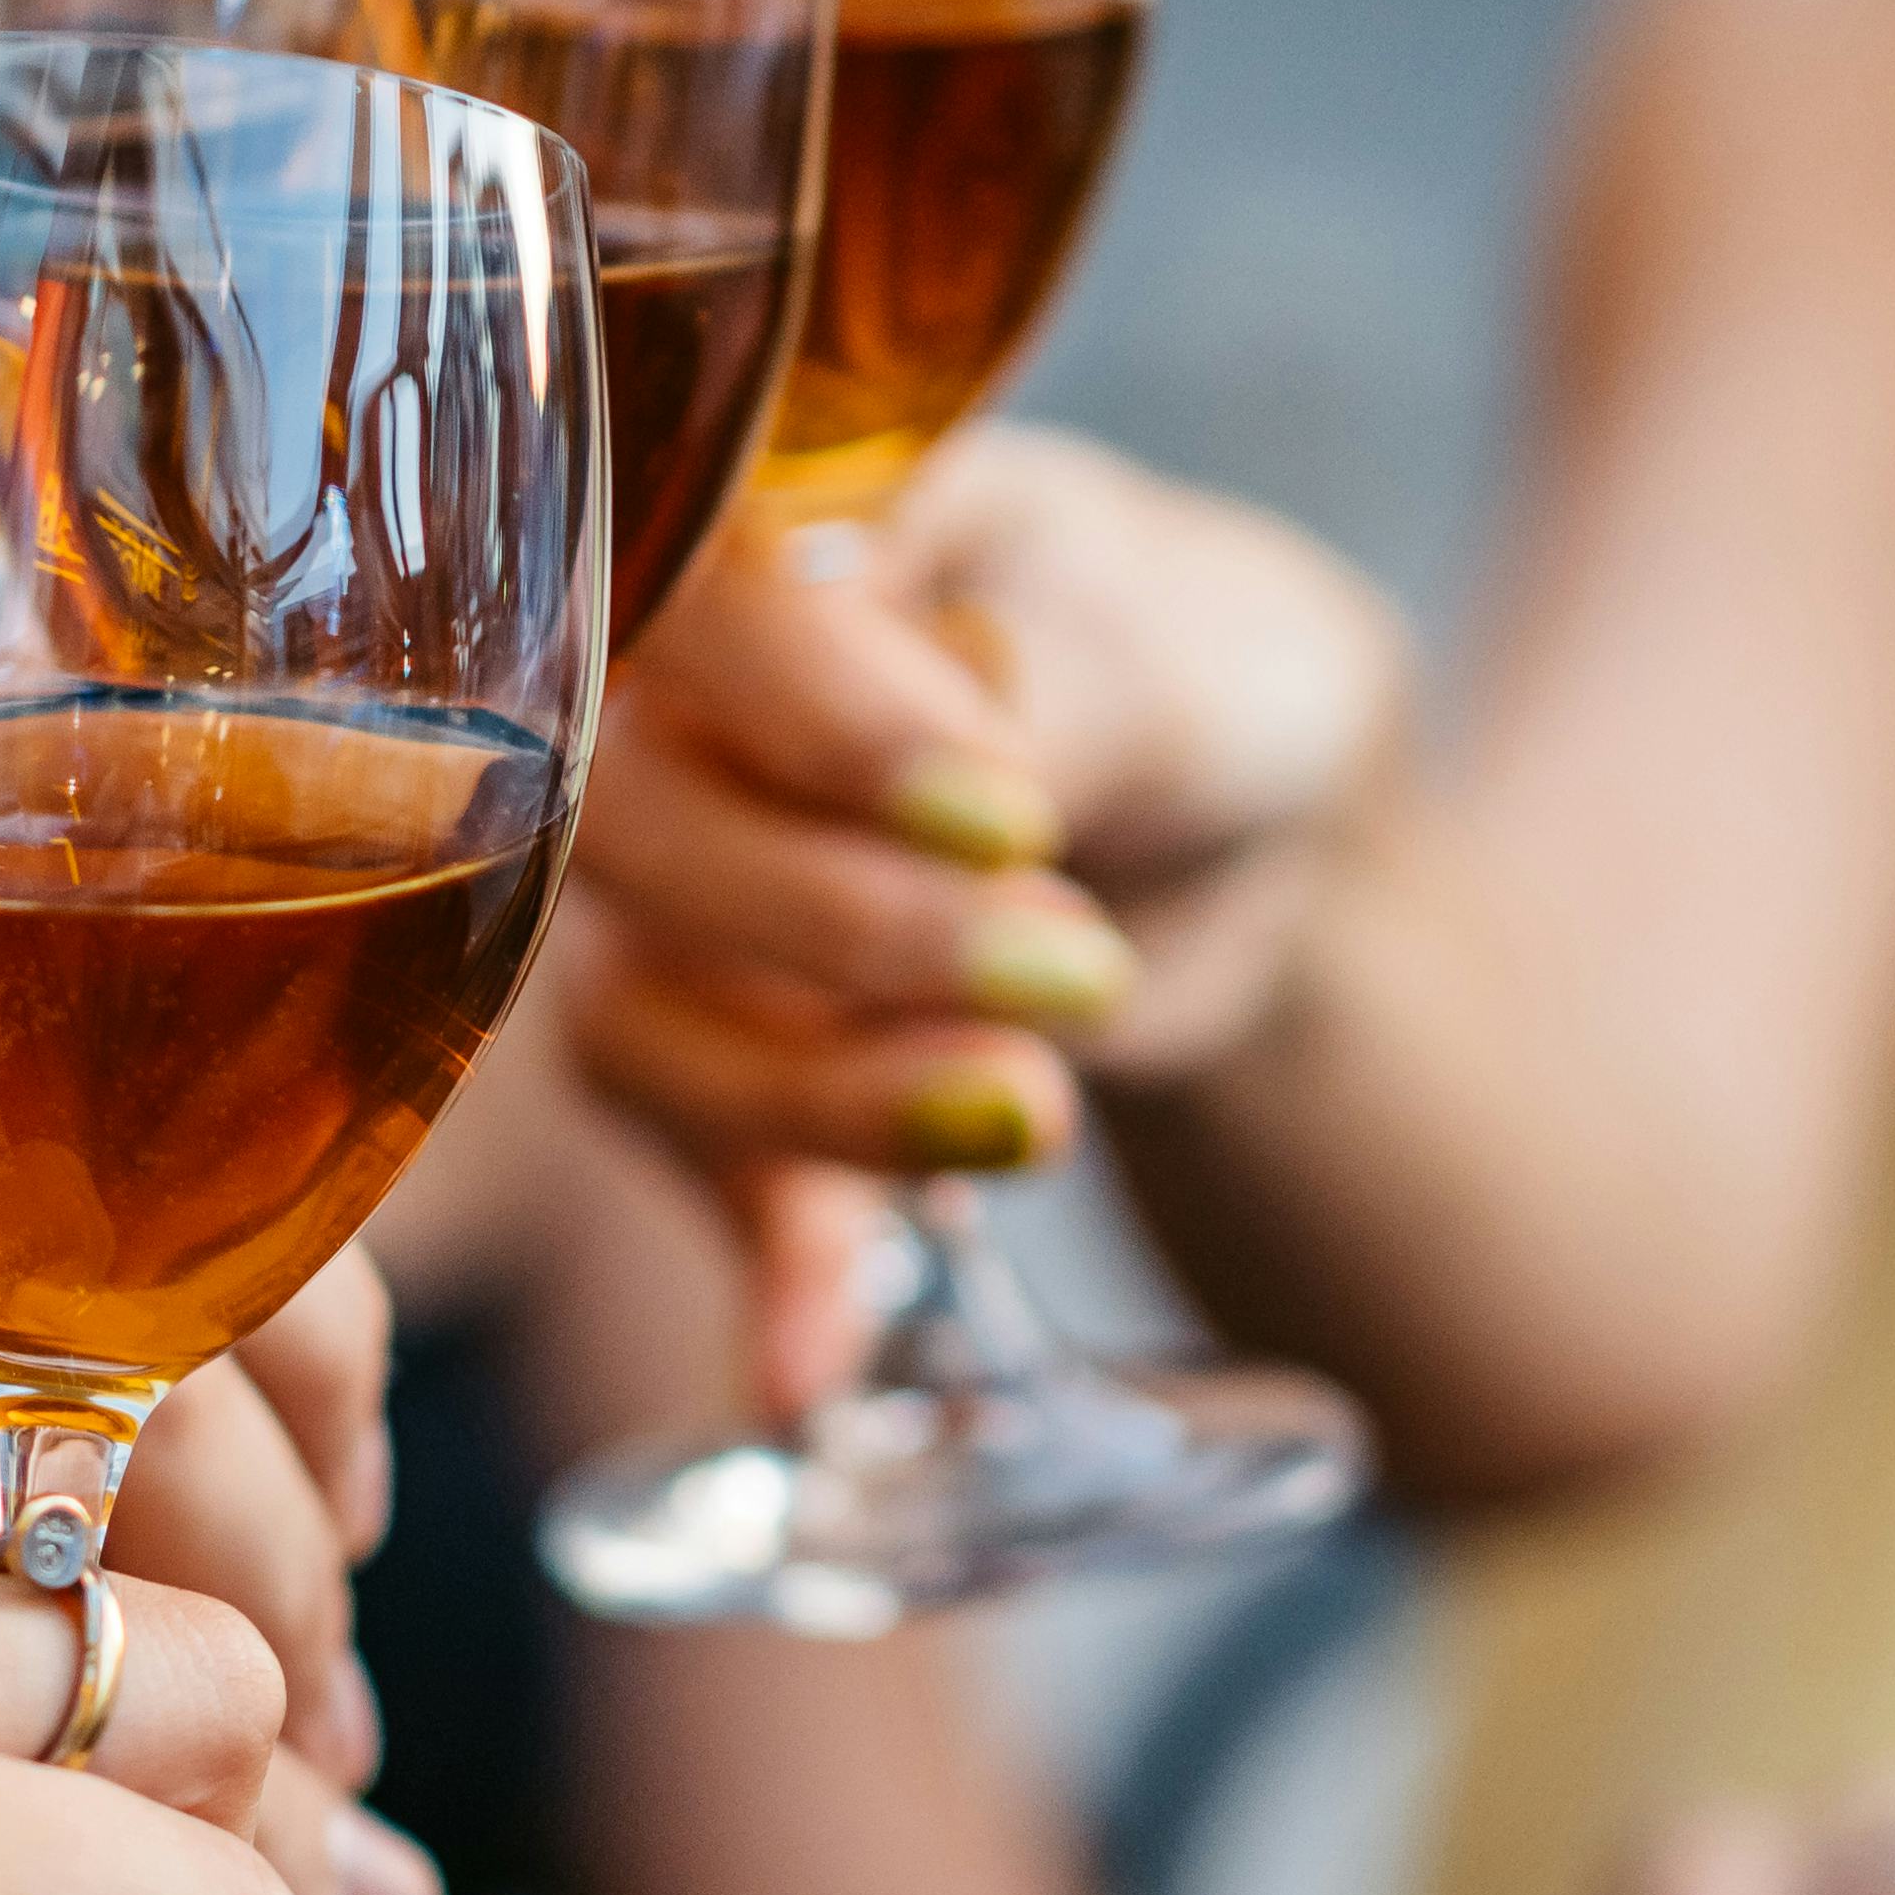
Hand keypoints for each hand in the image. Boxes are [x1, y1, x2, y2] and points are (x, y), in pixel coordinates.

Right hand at [573, 432, 1404, 1399]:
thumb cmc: (1213, 679)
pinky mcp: (718, 1058)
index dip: (829, 719)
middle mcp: (673, 706)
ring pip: (643, 1019)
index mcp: (780, 525)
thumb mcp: (1202, 650)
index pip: (715, 600)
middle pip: (640, 828)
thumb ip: (1090, 686)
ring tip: (1034, 1120)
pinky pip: (692, 1170)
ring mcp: (671, 896)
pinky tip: (810, 1369)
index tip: (1008, 812)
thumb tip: (984, 743)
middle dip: (848, 929)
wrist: (1255, 842)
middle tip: (1071, 967)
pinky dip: (768, 1265)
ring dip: (823, 1103)